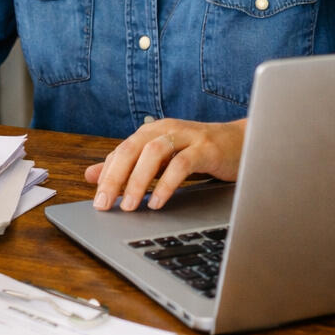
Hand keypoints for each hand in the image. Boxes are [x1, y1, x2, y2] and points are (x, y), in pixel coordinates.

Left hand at [84, 118, 245, 211]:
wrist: (243, 144)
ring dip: (137, 180)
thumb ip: (130, 166)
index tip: (97, 201)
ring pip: (153, 152)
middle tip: (104, 204)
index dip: (106, 174)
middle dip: (114, 177)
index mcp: (153, 131)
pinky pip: (182, 164)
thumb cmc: (201, 153)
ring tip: (129, 206)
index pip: (121, 151)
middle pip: (131, 148)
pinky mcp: (207, 149)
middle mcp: (167, 129)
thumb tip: (91, 175)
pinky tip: (158, 202)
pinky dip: (167, 184)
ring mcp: (188, 137)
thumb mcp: (163, 160)